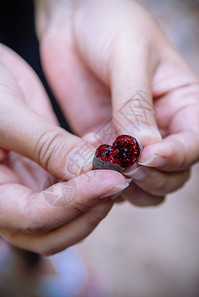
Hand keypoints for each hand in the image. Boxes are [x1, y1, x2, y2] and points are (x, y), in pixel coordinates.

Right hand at [0, 44, 126, 254]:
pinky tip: (102, 157)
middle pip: (52, 232)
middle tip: (118, 182)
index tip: (111, 180)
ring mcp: (29, 187)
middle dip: (88, 212)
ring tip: (114, 168)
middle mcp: (8, 199)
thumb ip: (46, 146)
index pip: (31, 217)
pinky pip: (73, 190)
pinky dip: (92, 181)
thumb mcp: (7, 113)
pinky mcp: (45, 173)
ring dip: (95, 200)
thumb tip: (89, 172)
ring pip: (68, 216)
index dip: (74, 203)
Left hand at [35, 0, 198, 205]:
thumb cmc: (111, 25)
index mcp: (182, 103)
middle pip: (172, 174)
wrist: (74, 21)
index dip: (177, 156)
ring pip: (144, 182)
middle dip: (152, 176)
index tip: (148, 155)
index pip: (195, 144)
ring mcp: (132, 139)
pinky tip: (86, 155)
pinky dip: (101, 176)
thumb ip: (135, 103)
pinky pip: (110, 174)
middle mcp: (162, 126)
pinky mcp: (104, 142)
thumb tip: (144, 148)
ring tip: (105, 164)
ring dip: (129, 184)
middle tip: (125, 164)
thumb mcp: (129, 55)